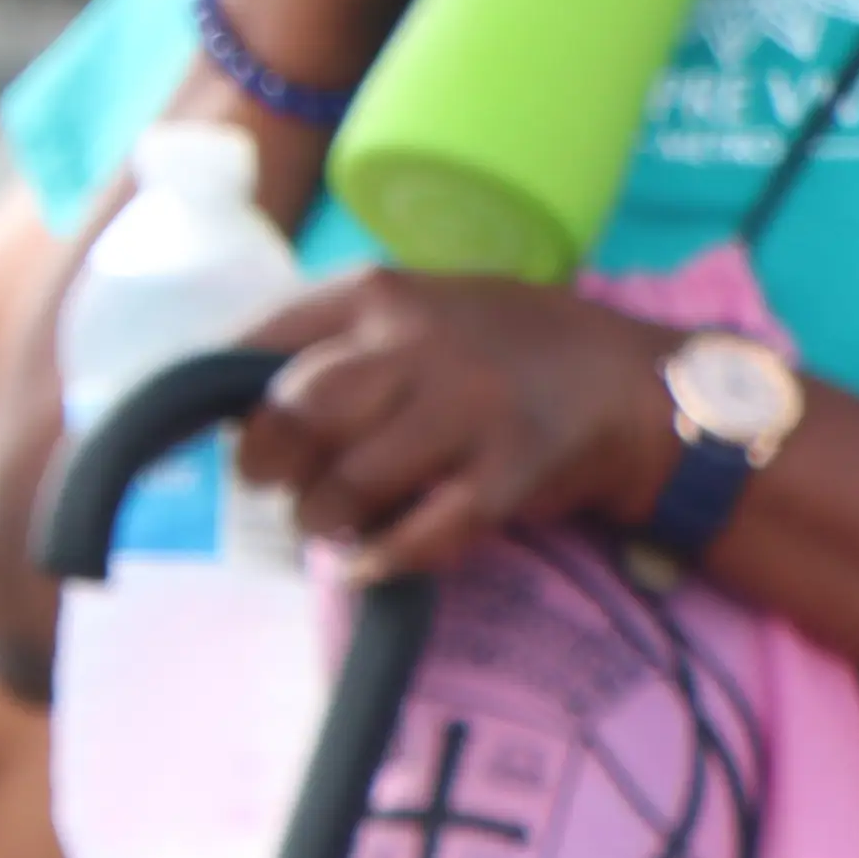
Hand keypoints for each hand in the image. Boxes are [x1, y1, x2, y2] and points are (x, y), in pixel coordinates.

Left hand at [235, 272, 681, 579]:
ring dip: (320, 514)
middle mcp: (417, 345)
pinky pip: (423, 531)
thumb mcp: (417, 308)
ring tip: (324, 520)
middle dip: (266, 458)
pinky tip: (366, 563)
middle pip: (298, 410)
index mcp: (379, 294)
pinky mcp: (506, 476)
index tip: (227, 426)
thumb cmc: (501, 345)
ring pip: (351, 478)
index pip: (266, 339)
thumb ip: (341, 339)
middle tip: (268, 482)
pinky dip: (383, 556)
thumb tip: (247, 402)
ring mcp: (466, 410)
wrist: (631, 383)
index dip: (227, 395)